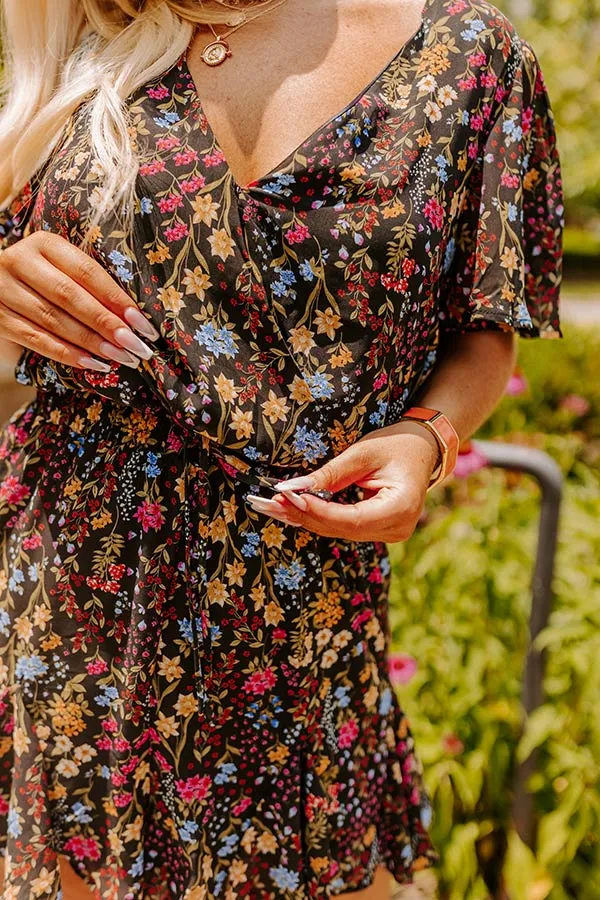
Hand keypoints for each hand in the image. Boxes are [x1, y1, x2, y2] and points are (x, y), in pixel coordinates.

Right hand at [0, 231, 159, 370]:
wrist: (0, 291)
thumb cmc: (45, 282)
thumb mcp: (63, 271)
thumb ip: (90, 285)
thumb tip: (135, 319)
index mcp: (44, 243)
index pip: (86, 271)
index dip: (116, 298)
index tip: (142, 323)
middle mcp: (19, 261)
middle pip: (70, 296)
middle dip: (107, 324)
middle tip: (136, 346)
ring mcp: (3, 290)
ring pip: (53, 319)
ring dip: (91, 342)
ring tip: (120, 357)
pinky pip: (35, 339)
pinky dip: (67, 354)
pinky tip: (92, 364)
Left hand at [246, 420, 440, 541]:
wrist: (423, 449)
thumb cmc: (397, 444)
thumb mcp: (363, 453)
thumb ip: (330, 474)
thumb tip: (291, 488)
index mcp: (401, 508)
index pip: (351, 520)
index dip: (317, 512)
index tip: (288, 498)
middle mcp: (397, 528)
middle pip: (341, 529)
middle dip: (304, 514)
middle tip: (270, 501)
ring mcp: (389, 533)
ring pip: (339, 531)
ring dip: (306, 517)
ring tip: (275, 504)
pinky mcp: (379, 531)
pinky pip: (344, 527)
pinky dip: (319, 516)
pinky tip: (294, 507)